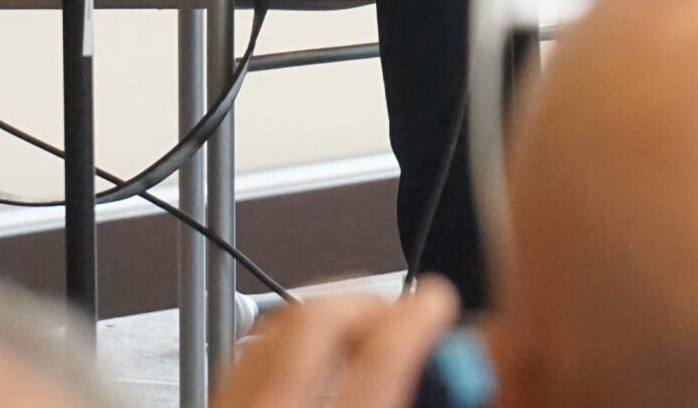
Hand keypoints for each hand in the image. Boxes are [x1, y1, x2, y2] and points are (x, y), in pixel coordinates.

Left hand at [209, 280, 461, 407]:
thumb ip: (420, 400)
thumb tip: (456, 378)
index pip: (381, 358)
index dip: (419, 317)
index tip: (437, 301)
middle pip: (316, 320)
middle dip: (366, 301)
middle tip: (401, 314)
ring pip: (271, 327)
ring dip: (321, 313)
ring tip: (358, 329)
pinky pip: (241, 356)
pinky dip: (279, 340)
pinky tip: (306, 356)